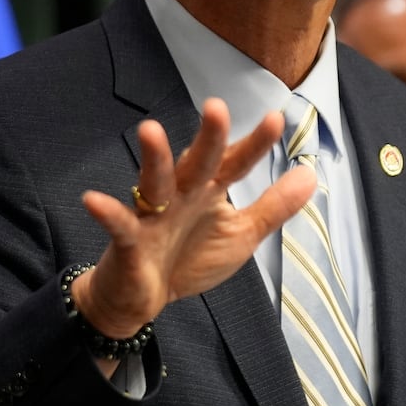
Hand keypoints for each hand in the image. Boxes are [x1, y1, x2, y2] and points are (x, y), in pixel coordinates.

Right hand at [73, 97, 314, 338]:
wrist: (140, 298)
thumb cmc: (188, 258)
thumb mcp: (241, 235)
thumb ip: (273, 206)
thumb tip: (311, 174)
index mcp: (208, 191)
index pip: (234, 162)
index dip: (254, 144)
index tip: (277, 118)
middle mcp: (181, 195)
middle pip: (196, 161)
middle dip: (208, 137)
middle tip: (217, 108)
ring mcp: (152, 215)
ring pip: (154, 181)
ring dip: (153, 159)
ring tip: (149, 131)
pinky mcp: (128, 240)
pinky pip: (119, 224)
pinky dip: (106, 212)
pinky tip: (94, 200)